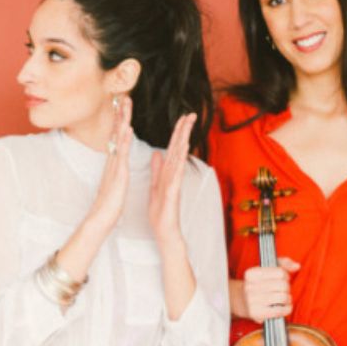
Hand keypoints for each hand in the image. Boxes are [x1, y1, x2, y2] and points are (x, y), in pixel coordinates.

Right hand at [83, 96, 132, 232]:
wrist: (101, 218)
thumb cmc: (109, 204)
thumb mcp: (114, 183)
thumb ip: (115, 172)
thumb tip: (116, 164)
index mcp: (115, 163)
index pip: (118, 138)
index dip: (121, 122)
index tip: (124, 108)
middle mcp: (113, 160)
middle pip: (117, 133)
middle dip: (121, 115)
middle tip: (124, 96)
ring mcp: (115, 165)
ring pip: (119, 138)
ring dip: (123, 120)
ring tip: (126, 104)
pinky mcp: (118, 173)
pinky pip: (122, 154)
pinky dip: (124, 140)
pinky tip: (128, 128)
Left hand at [148, 112, 197, 245]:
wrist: (164, 230)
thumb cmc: (161, 211)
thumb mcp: (156, 186)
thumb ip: (157, 170)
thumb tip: (157, 154)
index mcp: (167, 172)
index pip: (173, 148)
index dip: (177, 132)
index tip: (183, 117)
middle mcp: (173, 175)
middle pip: (179, 149)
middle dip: (184, 131)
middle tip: (191, 114)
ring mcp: (174, 183)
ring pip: (179, 159)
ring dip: (183, 143)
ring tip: (188, 128)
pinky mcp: (172, 192)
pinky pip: (176, 175)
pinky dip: (178, 163)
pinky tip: (181, 152)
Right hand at [237, 257, 300, 321]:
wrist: (240, 301)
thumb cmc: (258, 284)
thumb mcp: (265, 270)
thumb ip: (282, 264)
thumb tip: (297, 266)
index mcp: (252, 273)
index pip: (280, 272)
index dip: (286, 276)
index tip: (283, 279)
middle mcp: (250, 286)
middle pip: (283, 285)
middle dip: (287, 288)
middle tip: (284, 290)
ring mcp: (252, 300)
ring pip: (283, 298)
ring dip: (288, 299)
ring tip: (284, 299)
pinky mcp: (256, 313)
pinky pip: (279, 310)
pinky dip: (286, 309)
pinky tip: (285, 307)